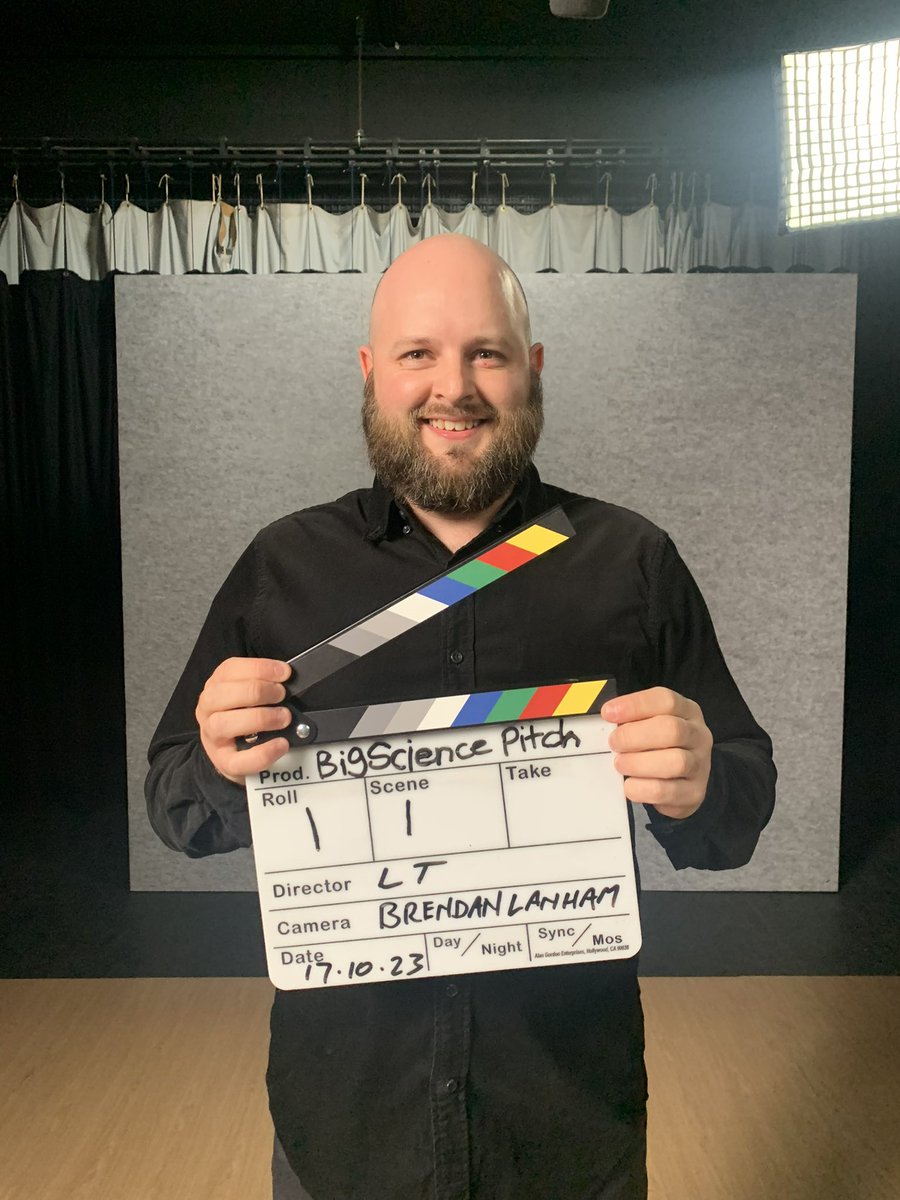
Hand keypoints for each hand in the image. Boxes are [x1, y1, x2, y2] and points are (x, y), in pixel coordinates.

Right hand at [196, 657, 292, 782]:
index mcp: (215, 686)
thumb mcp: (247, 694)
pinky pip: (239, 760)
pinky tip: (281, 744)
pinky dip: (263, 752)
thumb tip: (287, 678)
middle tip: (282, 695)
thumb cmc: (243, 717)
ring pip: (223, 724)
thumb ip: (263, 683)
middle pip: (221, 694)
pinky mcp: (224, 762)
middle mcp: (208, 710)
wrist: (232, 753)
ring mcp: (212, 737)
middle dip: (257, 691)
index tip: (284, 673)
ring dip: (258, 718)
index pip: (230, 669)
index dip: (260, 668)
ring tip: (283, 717)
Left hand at [600, 687, 711, 818]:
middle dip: (634, 736)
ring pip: (675, 762)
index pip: (666, 700)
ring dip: (639, 763)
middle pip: (672, 730)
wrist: (682, 779)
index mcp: (687, 711)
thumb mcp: (650, 723)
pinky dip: (642, 788)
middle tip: (614, 743)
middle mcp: (698, 736)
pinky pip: (667, 791)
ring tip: (620, 764)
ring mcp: (700, 765)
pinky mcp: (694, 792)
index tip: (608, 713)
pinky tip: (630, 784)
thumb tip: (608, 717)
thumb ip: (632, 718)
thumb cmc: (660, 745)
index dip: (634, 705)